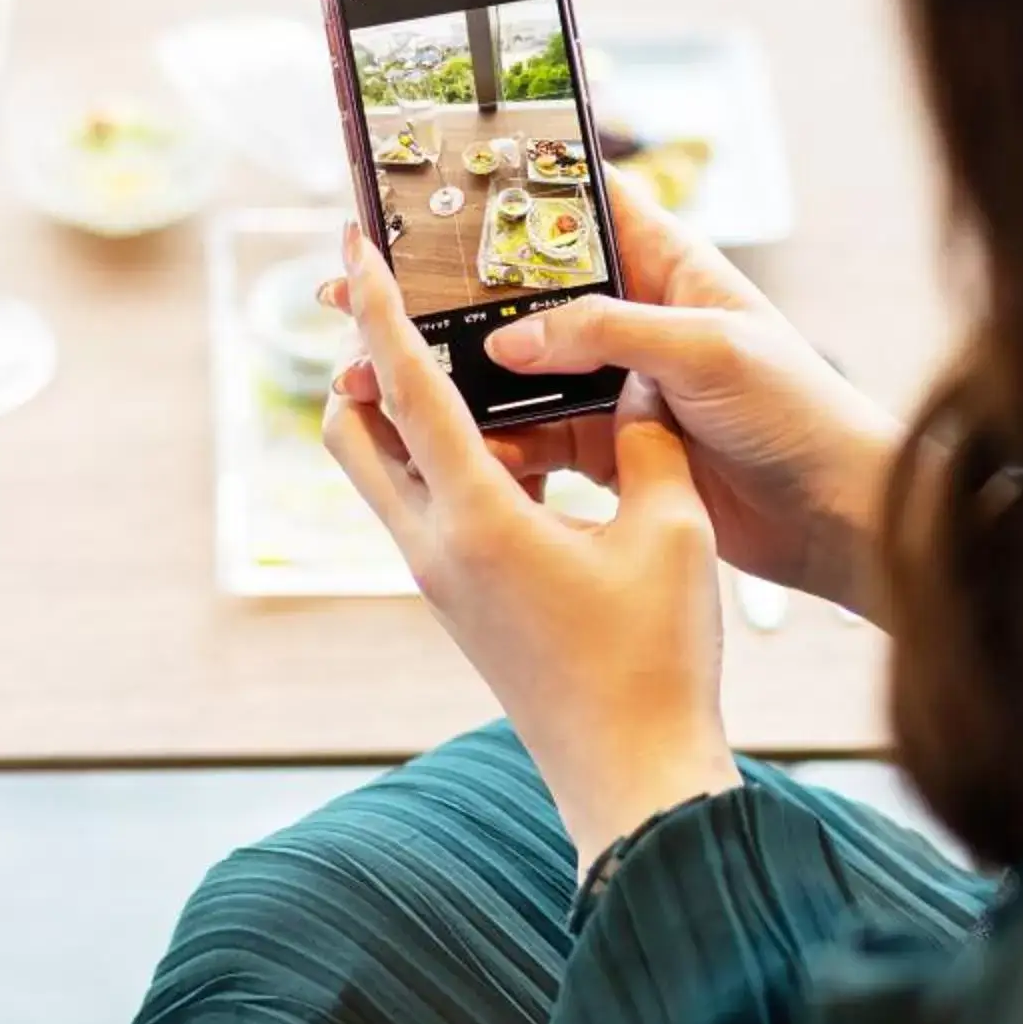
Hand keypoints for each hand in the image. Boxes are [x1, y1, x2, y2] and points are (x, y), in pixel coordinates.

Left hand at [323, 225, 738, 876]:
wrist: (632, 778)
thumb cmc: (657, 659)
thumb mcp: (670, 529)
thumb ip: (645, 438)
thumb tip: (632, 378)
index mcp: (474, 517)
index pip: (404, 385)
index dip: (377, 307)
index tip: (352, 245)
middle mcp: (432, 546)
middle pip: (352, 429)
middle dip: (363, 360)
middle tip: (404, 306)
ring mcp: (437, 581)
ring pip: (382, 473)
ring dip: (400, 413)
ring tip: (465, 364)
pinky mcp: (457, 604)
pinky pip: (422, 509)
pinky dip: (440, 460)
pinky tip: (511, 443)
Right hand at [335, 175, 901, 621]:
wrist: (843, 518)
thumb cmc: (800, 413)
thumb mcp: (706, 352)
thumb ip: (607, 336)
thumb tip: (510, 337)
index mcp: (669, 267)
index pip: (581, 208)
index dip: (512, 194)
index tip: (435, 190)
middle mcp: (637, 319)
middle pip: (527, 296)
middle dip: (451, 299)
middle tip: (371, 293)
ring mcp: (621, 386)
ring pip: (520, 372)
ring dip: (458, 377)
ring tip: (382, 376)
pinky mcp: (614, 449)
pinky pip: (537, 438)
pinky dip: (493, 443)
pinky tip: (446, 446)